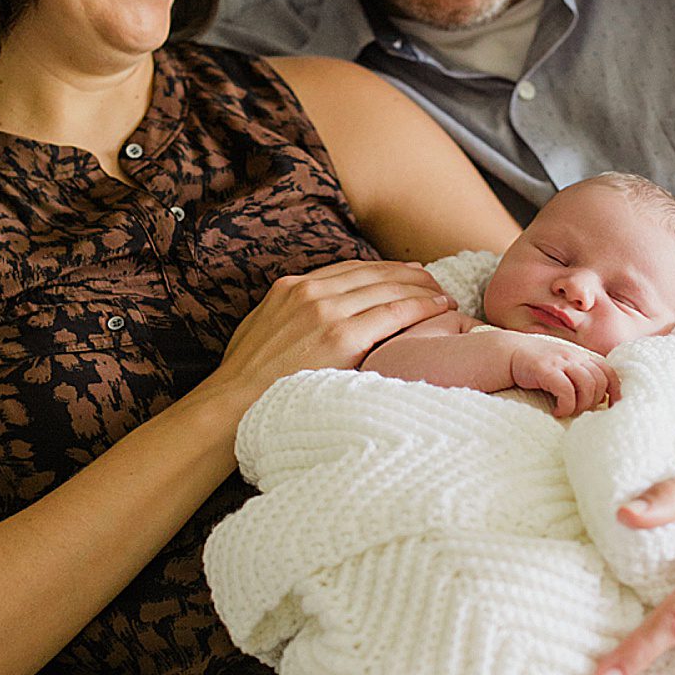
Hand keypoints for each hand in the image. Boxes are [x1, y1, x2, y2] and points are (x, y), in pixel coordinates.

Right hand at [221, 259, 455, 399]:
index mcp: (290, 287)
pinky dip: (421, 307)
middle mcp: (310, 292)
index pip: (349, 269)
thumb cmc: (246, 378)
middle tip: (432, 282)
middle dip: (408, 275)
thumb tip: (310, 317)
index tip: (405, 273)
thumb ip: (289, 314)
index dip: (383, 269)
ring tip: (443, 295)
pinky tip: (440, 308)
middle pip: (373, 273)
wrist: (232, 404)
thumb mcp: (260, 327)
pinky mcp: (341, 336)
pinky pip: (393, 313)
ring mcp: (326, 312)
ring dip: (422, 289)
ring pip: (388, 289)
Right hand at [509, 336, 619, 416]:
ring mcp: (560, 361)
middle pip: (599, 381)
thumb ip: (577, 376)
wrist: (506, 353)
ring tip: (568, 411)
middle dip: (594, 401)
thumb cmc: (534, 366)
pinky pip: (566, 390)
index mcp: (580, 356)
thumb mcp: (560, 367)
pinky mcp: (546, 369)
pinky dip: (566, 405)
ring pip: (587, 385)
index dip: (615, 390)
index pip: (609, 371)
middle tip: (578, 410)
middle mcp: (574, 356)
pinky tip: (556, 411)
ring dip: (581, 405)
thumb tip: (596, 399)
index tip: (612, 407)